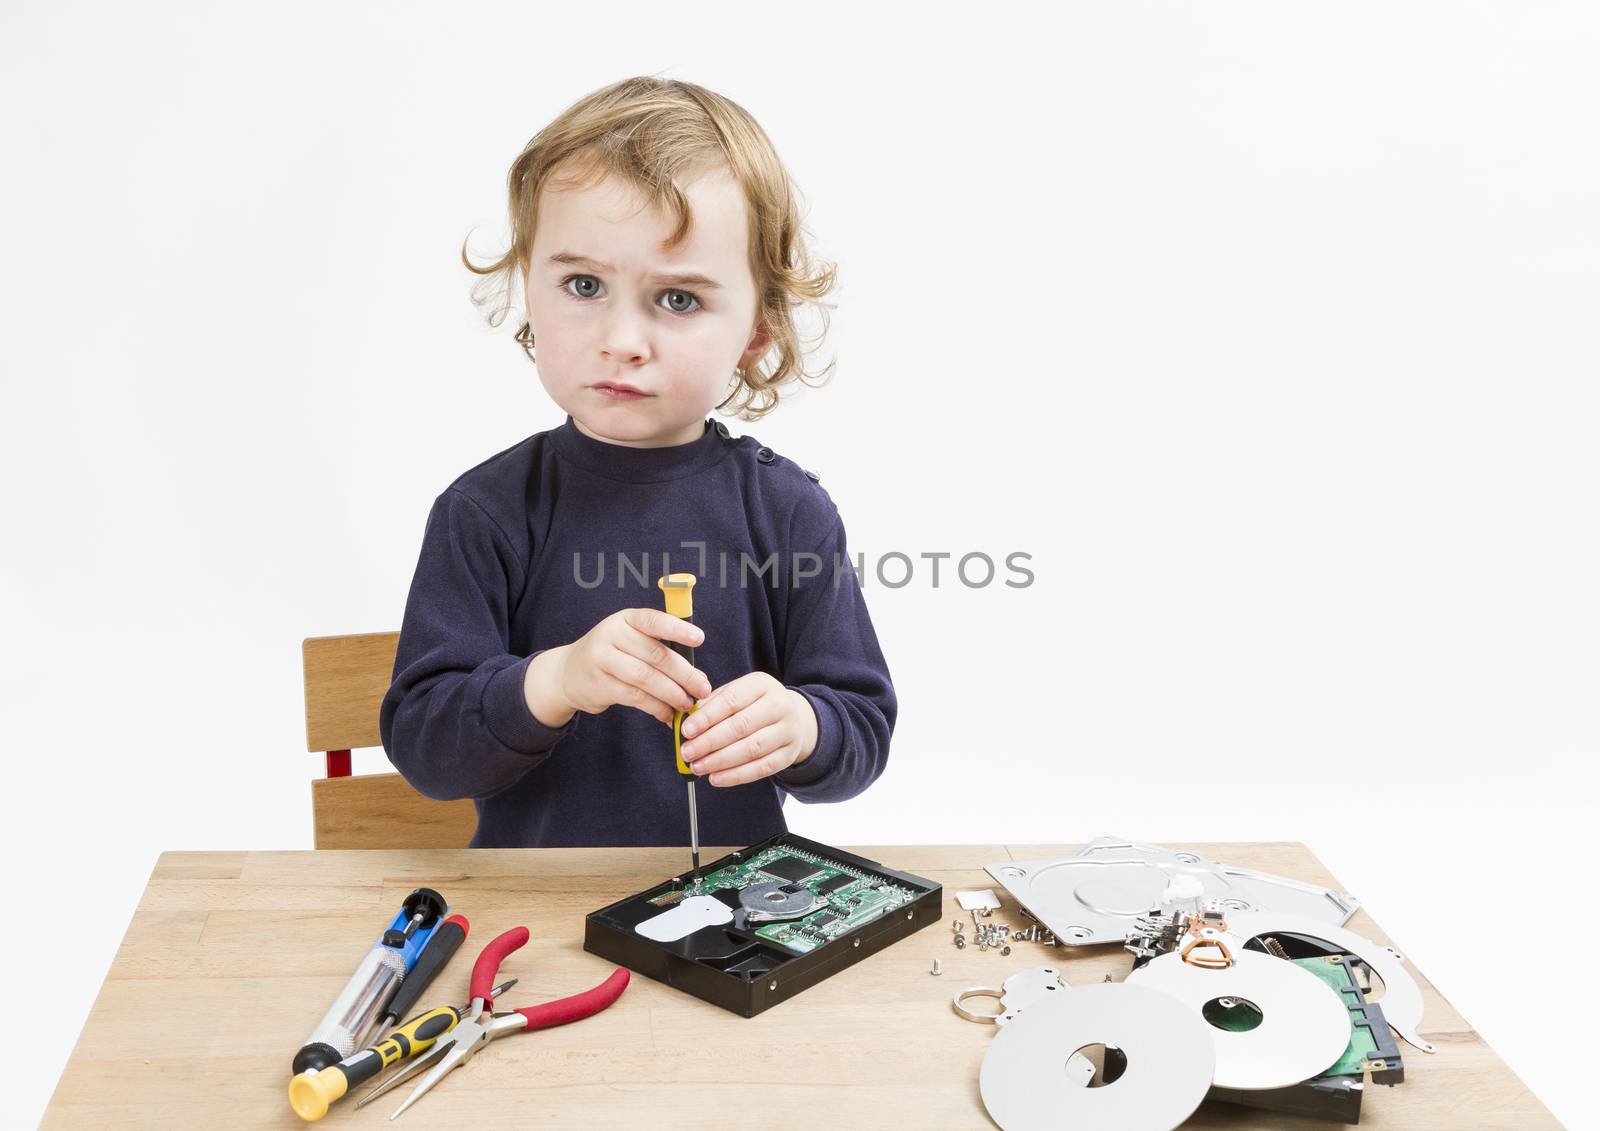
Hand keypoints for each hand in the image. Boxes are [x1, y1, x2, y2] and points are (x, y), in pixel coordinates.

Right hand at [523, 609, 712, 727]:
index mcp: (626, 619)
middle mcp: (612, 635)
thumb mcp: (630, 640)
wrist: (568, 672)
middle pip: (655, 654)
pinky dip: (656, 707)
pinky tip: (667, 713)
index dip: (677, 629)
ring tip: (687, 704)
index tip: (700, 639)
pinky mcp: (599, 684)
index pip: (653, 620)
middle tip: (703, 688)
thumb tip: (698, 676)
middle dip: (684, 674)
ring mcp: (602, 659)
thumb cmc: (613, 655)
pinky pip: (635, 697)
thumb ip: (660, 650)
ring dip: (672, 693)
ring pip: (646, 678)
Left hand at [678, 672, 818, 786]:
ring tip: (698, 767)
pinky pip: (761, 768)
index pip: (731, 700)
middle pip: (741, 726)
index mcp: (761, 684)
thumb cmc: (755, 705)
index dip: (707, 717)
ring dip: (720, 761)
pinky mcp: (789, 754)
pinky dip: (736, 776)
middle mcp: (779, 705)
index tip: (686, 730)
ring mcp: (787, 731)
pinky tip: (716, 778)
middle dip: (710, 742)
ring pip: (751, 749)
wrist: (794, 717)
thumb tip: (681, 722)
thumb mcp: (736, 694)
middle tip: (687, 752)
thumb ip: (710, 705)